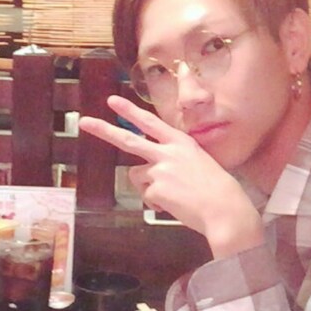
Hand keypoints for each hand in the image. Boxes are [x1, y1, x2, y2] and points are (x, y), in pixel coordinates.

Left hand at [79, 96, 263, 258]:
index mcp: (182, 143)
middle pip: (128, 140)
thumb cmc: (219, 190)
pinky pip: (148, 198)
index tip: (112, 102)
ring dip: (149, 188)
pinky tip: (176, 206)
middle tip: (85, 122)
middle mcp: (168, 152)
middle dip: (104, 130)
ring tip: (174, 196)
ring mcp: (160, 170)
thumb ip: (176, 162)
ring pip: (138, 177)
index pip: (151, 123)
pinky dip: (158, 204)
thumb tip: (156, 173)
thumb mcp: (200, 164)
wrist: (225, 209)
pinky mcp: (155, 189)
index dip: (130, 111)